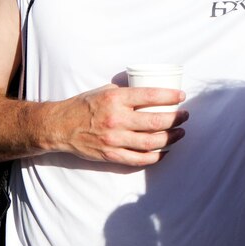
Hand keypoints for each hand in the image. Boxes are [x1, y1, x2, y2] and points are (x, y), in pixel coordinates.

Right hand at [48, 84, 187, 165]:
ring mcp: (114, 139)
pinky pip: (139, 159)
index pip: (151, 95)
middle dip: (176, 119)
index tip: (182, 96)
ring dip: (171, 137)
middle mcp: (116, 119)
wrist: (59, 126)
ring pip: (151, 142)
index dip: (170, 96)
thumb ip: (126, 91)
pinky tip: (165, 151)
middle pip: (156, 121)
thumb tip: (150, 86)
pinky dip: (156, 156)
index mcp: (115, 99)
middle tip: (185, 116)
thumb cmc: (84, 105)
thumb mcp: (104, 90)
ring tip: (180, 132)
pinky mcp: (110, 155)